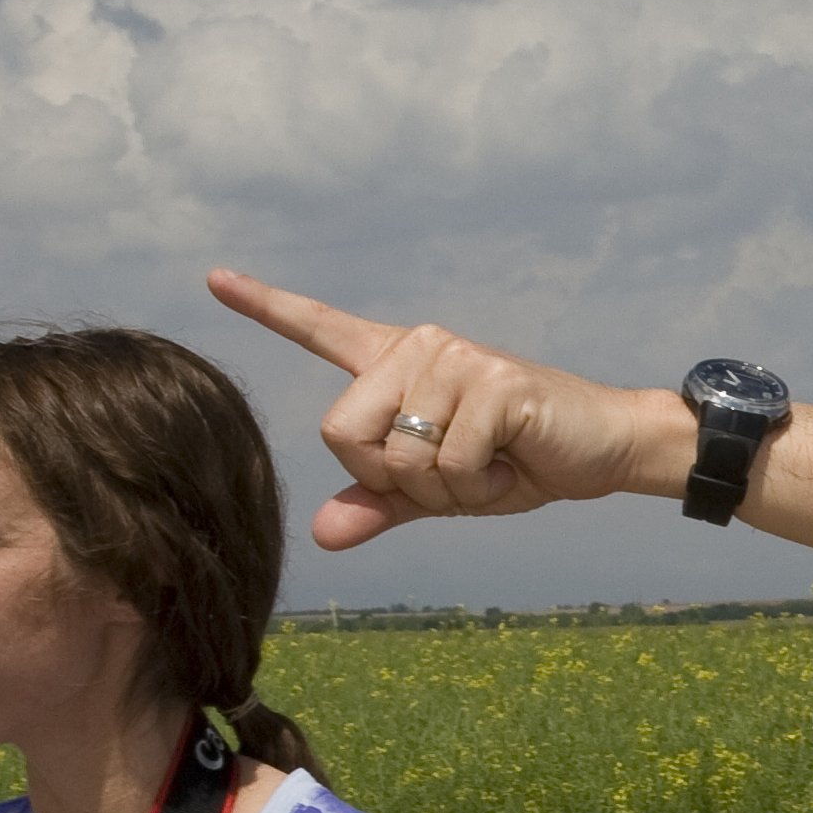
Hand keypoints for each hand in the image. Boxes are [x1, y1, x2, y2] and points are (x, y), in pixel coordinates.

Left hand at [207, 269, 676, 547]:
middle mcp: (418, 347)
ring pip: (397, 458)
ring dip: (444, 490)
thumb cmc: (515, 461)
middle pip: (341, 432)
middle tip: (452, 473)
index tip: (212, 278)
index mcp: (396, 363)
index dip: (265, 307)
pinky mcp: (492, 383)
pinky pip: (447, 465)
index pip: (320, 329)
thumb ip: (379, 503)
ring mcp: (455, 359)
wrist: (599, 449)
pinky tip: (510, 462)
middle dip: (391, 479)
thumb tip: (321, 534)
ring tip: (488, 464)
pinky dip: (477, 488)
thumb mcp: (439, 491)